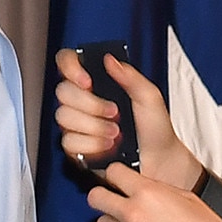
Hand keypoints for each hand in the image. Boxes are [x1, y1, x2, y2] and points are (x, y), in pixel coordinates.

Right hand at [53, 49, 201, 189]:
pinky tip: (108, 146)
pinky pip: (69, 141)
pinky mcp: (75, 147)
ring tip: (115, 132)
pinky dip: (92, 144)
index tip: (88, 81)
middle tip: (114, 112)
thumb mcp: (149, 96)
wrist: (158, 160)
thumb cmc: (155, 130)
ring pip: (64, 117)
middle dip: (91, 104)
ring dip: (94, 126)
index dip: (71, 68)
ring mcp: (76, 124)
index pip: (67, 63)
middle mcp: (82, 102)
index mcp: (97, 83)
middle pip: (63, 91)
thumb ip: (130, 76)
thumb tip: (110, 60)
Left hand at [87, 165, 221, 221]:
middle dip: (102, 196)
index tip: (117, 178)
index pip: (112, 173)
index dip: (115, 174)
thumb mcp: (187, 198)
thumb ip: (157, 190)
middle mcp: (133, 216)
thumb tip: (141, 187)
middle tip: (110, 199)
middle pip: (95, 199)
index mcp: (148, 194)